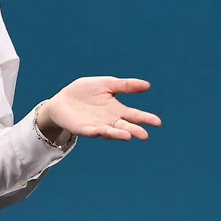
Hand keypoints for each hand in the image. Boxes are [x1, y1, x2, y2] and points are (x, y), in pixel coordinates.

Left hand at [39, 77, 161, 140]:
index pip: (134, 115)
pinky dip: (97, 131)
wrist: (62, 99)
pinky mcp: (83, 129)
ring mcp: (97, 126)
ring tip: (128, 136)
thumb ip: (125, 86)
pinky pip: (91, 131)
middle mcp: (109, 121)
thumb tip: (148, 85)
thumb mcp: (106, 84)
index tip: (157, 122)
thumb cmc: (85, 92)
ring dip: (118, 134)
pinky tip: (103, 131)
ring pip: (110, 131)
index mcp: (117, 110)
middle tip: (144, 135)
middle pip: (125, 127)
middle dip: (134, 131)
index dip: (145, 119)